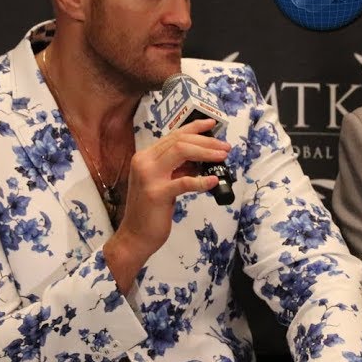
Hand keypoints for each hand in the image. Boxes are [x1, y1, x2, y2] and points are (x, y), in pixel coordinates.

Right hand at [104, 118, 229, 291]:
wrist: (135, 236)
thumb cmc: (151, 211)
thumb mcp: (163, 182)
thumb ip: (177, 168)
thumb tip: (201, 157)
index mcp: (145, 157)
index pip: (173, 135)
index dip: (194, 127)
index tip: (212, 125)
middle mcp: (144, 162)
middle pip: (180, 141)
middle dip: (206, 141)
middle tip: (225, 147)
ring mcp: (149, 177)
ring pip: (181, 152)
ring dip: (206, 153)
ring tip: (223, 157)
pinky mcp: (156, 194)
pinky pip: (184, 182)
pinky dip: (201, 181)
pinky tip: (214, 181)